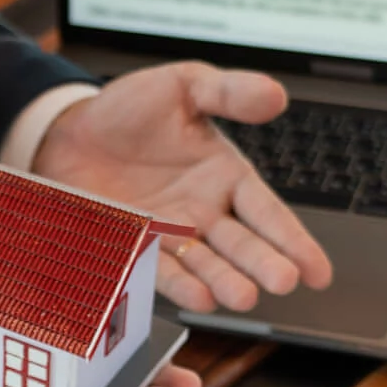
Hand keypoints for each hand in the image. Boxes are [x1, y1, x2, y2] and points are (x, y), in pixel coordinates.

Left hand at [31, 63, 333, 313]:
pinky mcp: (134, 245)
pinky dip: (180, 285)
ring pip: (206, 264)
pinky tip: (200, 299)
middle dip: (265, 264)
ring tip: (244, 297)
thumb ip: (229, 92)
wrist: (68, 131)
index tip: (318, 272)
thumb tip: (277, 94)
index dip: (294, 241)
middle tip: (284, 282)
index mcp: (226, 177)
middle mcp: (204, 212)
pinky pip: (161, 269)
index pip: (268, 214)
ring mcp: (170, 233)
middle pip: (243, 245)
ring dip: (226, 282)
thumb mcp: (184, 87)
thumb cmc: (129, 110)